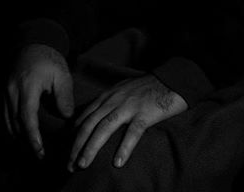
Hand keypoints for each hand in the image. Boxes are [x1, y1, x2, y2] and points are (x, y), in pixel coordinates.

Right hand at [5, 43, 73, 157]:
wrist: (32, 44)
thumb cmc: (49, 59)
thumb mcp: (62, 74)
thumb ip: (64, 95)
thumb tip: (66, 116)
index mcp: (28, 87)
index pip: (27, 117)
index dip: (32, 136)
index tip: (39, 150)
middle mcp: (12, 92)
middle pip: (15, 123)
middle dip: (26, 140)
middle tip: (39, 153)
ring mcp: (5, 93)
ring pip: (7, 121)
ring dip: (18, 135)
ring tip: (32, 146)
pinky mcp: (3, 94)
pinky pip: (4, 116)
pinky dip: (12, 126)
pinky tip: (22, 133)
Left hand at [68, 74, 186, 170]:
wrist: (174, 79)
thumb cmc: (151, 87)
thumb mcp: (125, 89)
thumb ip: (111, 101)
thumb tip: (97, 118)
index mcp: (110, 95)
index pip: (86, 115)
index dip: (75, 134)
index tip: (69, 150)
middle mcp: (116, 100)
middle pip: (90, 124)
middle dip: (77, 145)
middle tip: (70, 164)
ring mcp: (130, 106)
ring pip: (105, 128)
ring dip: (91, 147)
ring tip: (83, 164)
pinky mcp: (146, 113)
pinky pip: (132, 132)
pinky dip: (124, 147)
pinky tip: (117, 162)